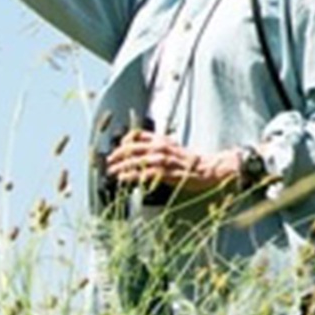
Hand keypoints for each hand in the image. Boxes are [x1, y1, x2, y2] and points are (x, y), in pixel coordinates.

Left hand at [105, 129, 232, 195]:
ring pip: (135, 161)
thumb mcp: (172, 145)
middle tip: (109, 161)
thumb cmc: (188, 160)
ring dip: (121, 167)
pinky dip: (131, 176)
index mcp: (161, 139)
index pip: (137, 135)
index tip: (118, 147)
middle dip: (117, 155)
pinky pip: (143, 174)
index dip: (124, 141)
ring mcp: (162, 159)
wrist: (205, 168)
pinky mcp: (165, 172)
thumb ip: (157, 144)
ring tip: (112, 172)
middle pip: (132, 148)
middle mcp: (160, 147)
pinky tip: (124, 178)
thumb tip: (141, 147)